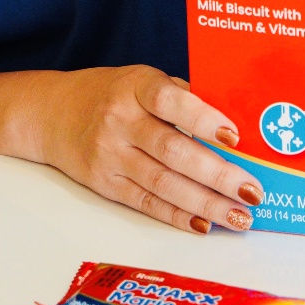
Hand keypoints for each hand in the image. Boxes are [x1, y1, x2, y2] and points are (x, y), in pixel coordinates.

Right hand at [32, 64, 261, 232]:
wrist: (52, 114)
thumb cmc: (111, 93)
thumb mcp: (142, 79)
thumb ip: (181, 95)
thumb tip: (233, 122)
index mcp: (135, 87)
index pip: (170, 100)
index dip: (203, 118)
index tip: (234, 136)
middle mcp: (120, 121)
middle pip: (172, 151)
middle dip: (217, 174)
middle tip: (252, 190)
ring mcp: (110, 155)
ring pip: (163, 183)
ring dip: (205, 203)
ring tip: (238, 216)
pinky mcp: (105, 185)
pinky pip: (145, 203)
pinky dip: (176, 216)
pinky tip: (204, 224)